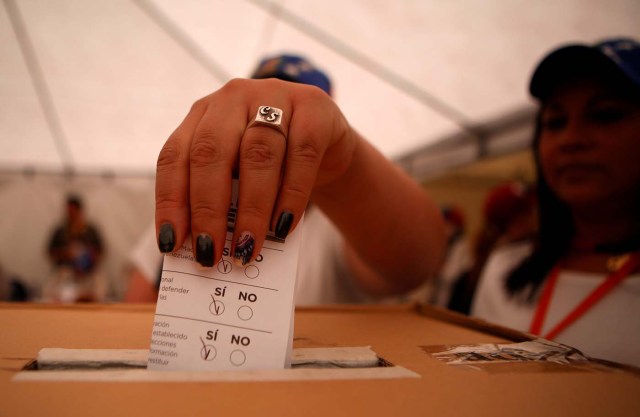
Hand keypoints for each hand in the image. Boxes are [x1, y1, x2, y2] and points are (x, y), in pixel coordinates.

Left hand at [155, 78, 355, 266]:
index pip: (174, 156)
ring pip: (257, 153)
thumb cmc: (274, 168)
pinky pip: (301, 154)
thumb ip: (221, 201)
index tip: (170, 243)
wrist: (327, 145)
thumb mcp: (240, 176)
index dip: (170, 200)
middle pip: (210, 152)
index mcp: (202, 115)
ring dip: (251, 208)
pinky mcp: (314, 107)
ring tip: (247, 248)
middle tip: (209, 254)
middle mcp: (232, 98)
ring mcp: (275, 96)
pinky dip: (292, 195)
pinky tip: (284, 227)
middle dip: (207, 209)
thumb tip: (204, 250)